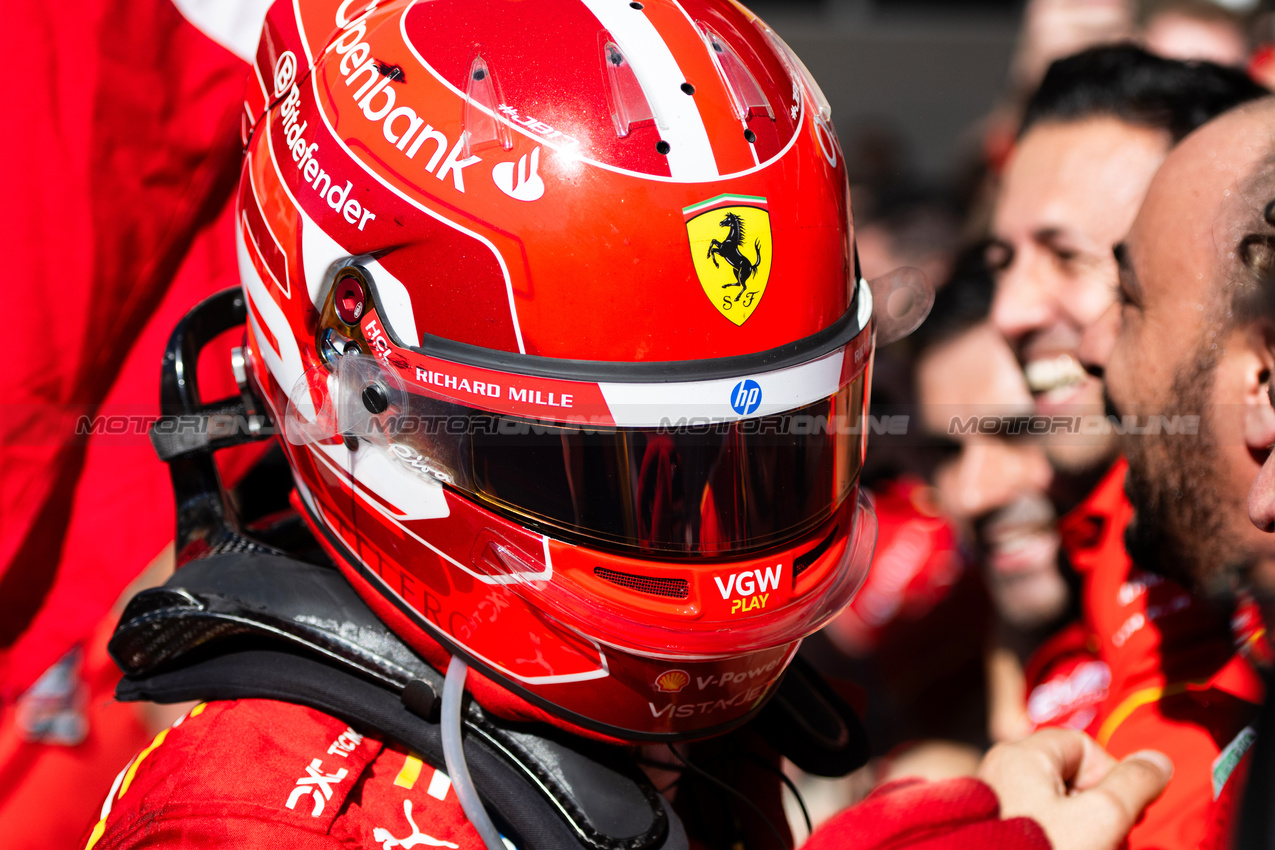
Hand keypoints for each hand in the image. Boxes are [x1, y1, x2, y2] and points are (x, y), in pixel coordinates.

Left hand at [978, 728, 1172, 849]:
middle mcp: (1003, 775)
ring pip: (1063, 811)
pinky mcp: (1002, 837)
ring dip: (1088, 834)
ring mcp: (1000, 808)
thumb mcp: (1102, 818)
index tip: (1120, 811)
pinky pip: (1046, 831)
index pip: (1083, 746)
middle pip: (1073, 780)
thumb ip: (1134, 784)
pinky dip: (1066, 843)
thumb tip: (1158, 760)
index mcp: (1020, 756)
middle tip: (1108, 842)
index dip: (1111, 774)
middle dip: (1101, 812)